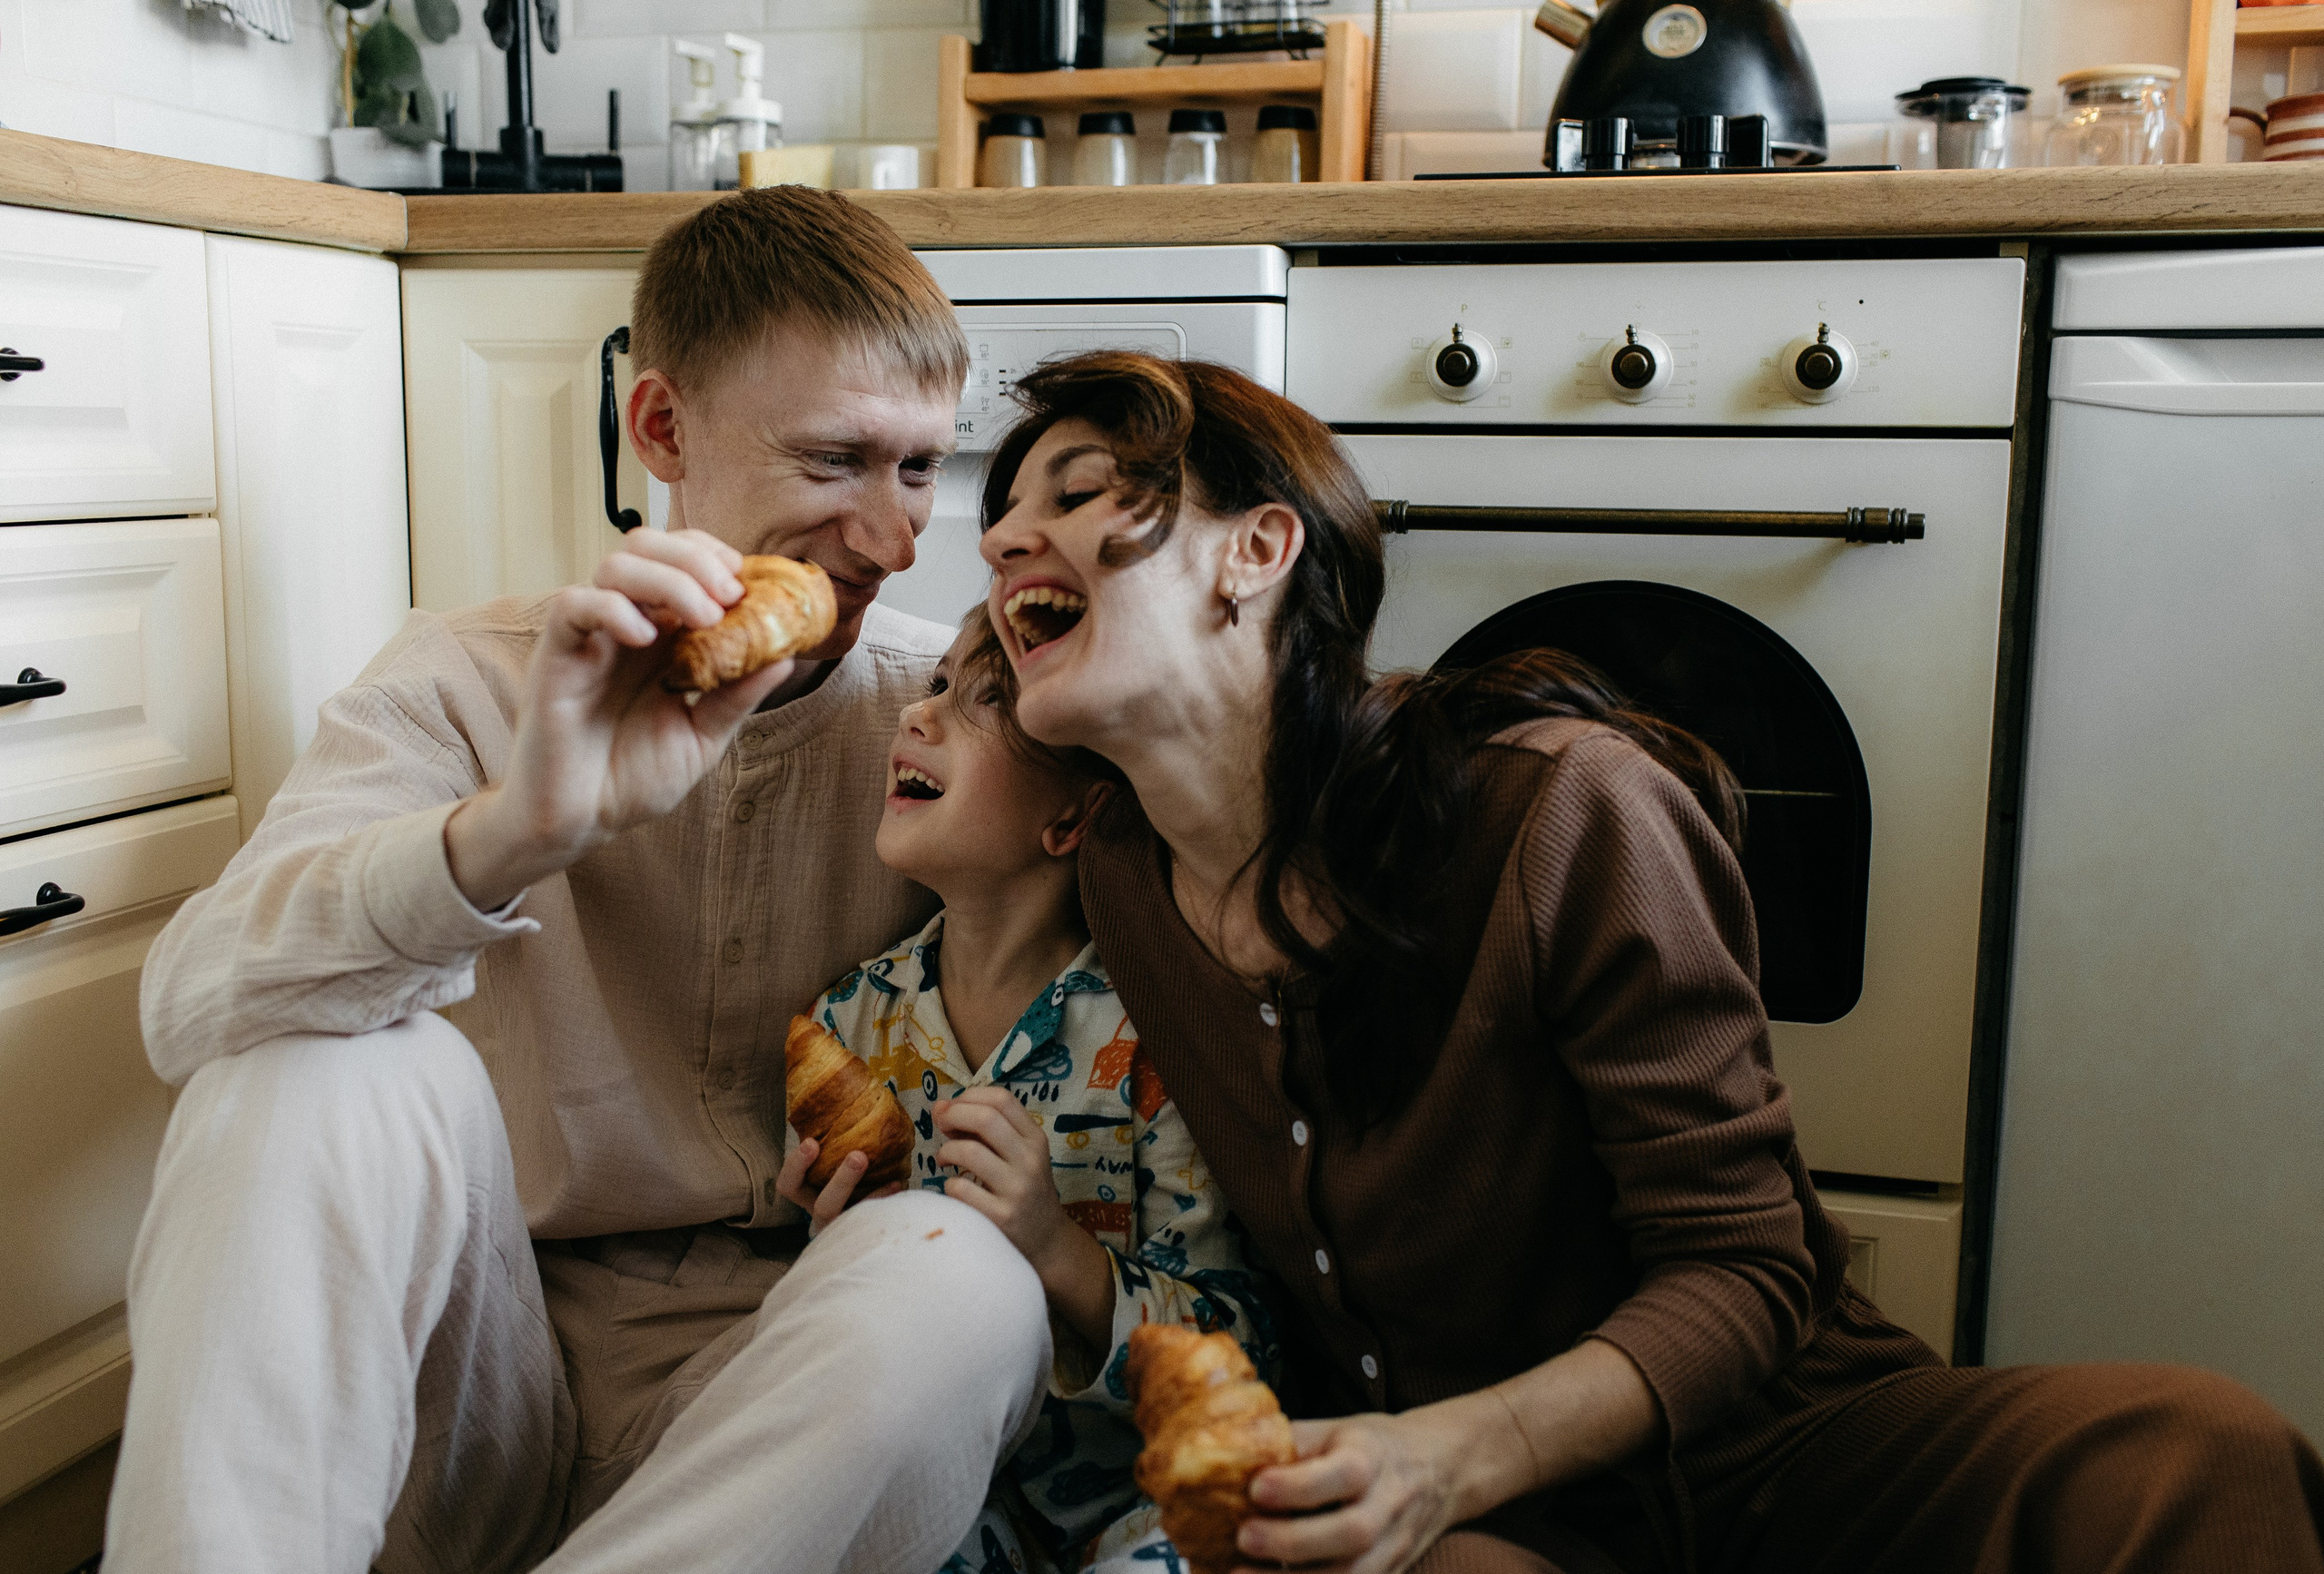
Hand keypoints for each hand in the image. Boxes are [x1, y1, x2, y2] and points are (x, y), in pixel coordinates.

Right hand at [445, 531, 793, 908]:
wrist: (580, 822)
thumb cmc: (633, 779)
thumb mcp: (702, 738)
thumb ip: (737, 697)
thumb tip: (787, 657)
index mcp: (659, 635)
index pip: (680, 560)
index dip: (714, 556)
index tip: (748, 584)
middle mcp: (624, 625)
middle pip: (646, 545)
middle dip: (695, 558)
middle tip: (730, 595)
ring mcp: (589, 638)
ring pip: (615, 564)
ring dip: (667, 578)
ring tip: (701, 618)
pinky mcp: (555, 656)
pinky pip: (574, 605)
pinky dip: (613, 608)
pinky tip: (645, 638)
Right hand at [775, 1136, 902, 1236]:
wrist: (862, 1225)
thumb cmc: (839, 1178)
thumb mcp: (828, 1163)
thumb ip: (831, 1143)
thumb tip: (843, 1094)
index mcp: (808, 1196)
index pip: (789, 1186)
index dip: (796, 1165)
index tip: (811, 1142)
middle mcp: (823, 1215)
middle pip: (824, 1205)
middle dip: (841, 1181)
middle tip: (858, 1156)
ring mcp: (846, 1227)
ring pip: (855, 1218)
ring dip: (872, 1198)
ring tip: (885, 1174)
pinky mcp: (867, 1231)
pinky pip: (877, 1219)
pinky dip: (887, 1199)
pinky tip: (898, 1183)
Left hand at [935, 1087, 1117, 1353]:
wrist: (1047, 1242)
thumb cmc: (1023, 1191)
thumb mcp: (1019, 1156)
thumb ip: (987, 1131)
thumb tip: (940, 1107)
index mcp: (1035, 1139)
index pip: (1002, 1099)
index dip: (969, 1097)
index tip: (952, 1108)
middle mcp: (1030, 1161)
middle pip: (985, 1118)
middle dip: (952, 1116)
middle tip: (939, 1126)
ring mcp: (1017, 1190)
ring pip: (968, 1151)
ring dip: (946, 1151)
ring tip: (944, 1160)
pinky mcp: (1000, 1217)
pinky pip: (959, 1190)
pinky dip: (949, 1185)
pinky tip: (956, 1191)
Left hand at [1235, 1402, 1497, 1573]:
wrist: (1438, 1471)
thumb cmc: (1372, 1447)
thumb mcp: (1337, 1429)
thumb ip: (1292, 1442)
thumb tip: (1233, 1453)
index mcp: (1372, 1458)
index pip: (1344, 1474)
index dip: (1300, 1485)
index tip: (1256, 1488)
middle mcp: (1388, 1505)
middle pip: (1351, 1533)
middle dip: (1293, 1541)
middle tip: (1243, 1537)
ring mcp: (1392, 1548)